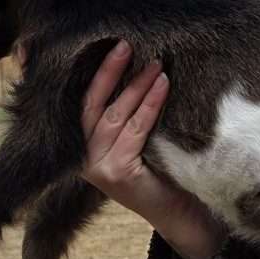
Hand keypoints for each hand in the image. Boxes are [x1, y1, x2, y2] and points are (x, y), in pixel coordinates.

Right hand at [79, 41, 225, 258]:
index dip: (96, 75)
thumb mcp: (134, 140)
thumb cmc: (159, 172)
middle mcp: (83, 160)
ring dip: (136, 86)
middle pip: (93, 106)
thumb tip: (132, 66)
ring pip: (115, 116)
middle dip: (111, 72)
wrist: (178, 213)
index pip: (83, 104)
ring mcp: (98, 169)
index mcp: (81, 149)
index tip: (112, 47)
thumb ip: (124, 115)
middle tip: (129, 45)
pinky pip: (135, 130)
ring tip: (156, 64)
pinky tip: (163, 87)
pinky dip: (150, 106)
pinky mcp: (117, 174)